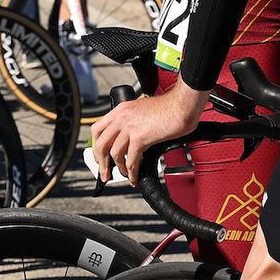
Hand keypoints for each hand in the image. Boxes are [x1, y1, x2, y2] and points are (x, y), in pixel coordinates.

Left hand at [92, 80, 206, 185]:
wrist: (183, 103)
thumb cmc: (170, 106)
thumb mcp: (143, 110)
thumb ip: (133, 122)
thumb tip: (131, 139)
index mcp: (121, 110)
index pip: (98, 129)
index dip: (96, 145)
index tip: (99, 156)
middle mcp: (122, 117)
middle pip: (101, 144)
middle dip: (101, 162)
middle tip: (105, 172)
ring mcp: (130, 127)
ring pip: (114, 154)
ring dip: (118, 168)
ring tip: (124, 175)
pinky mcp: (141, 137)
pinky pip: (131, 159)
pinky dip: (131, 171)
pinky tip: (134, 177)